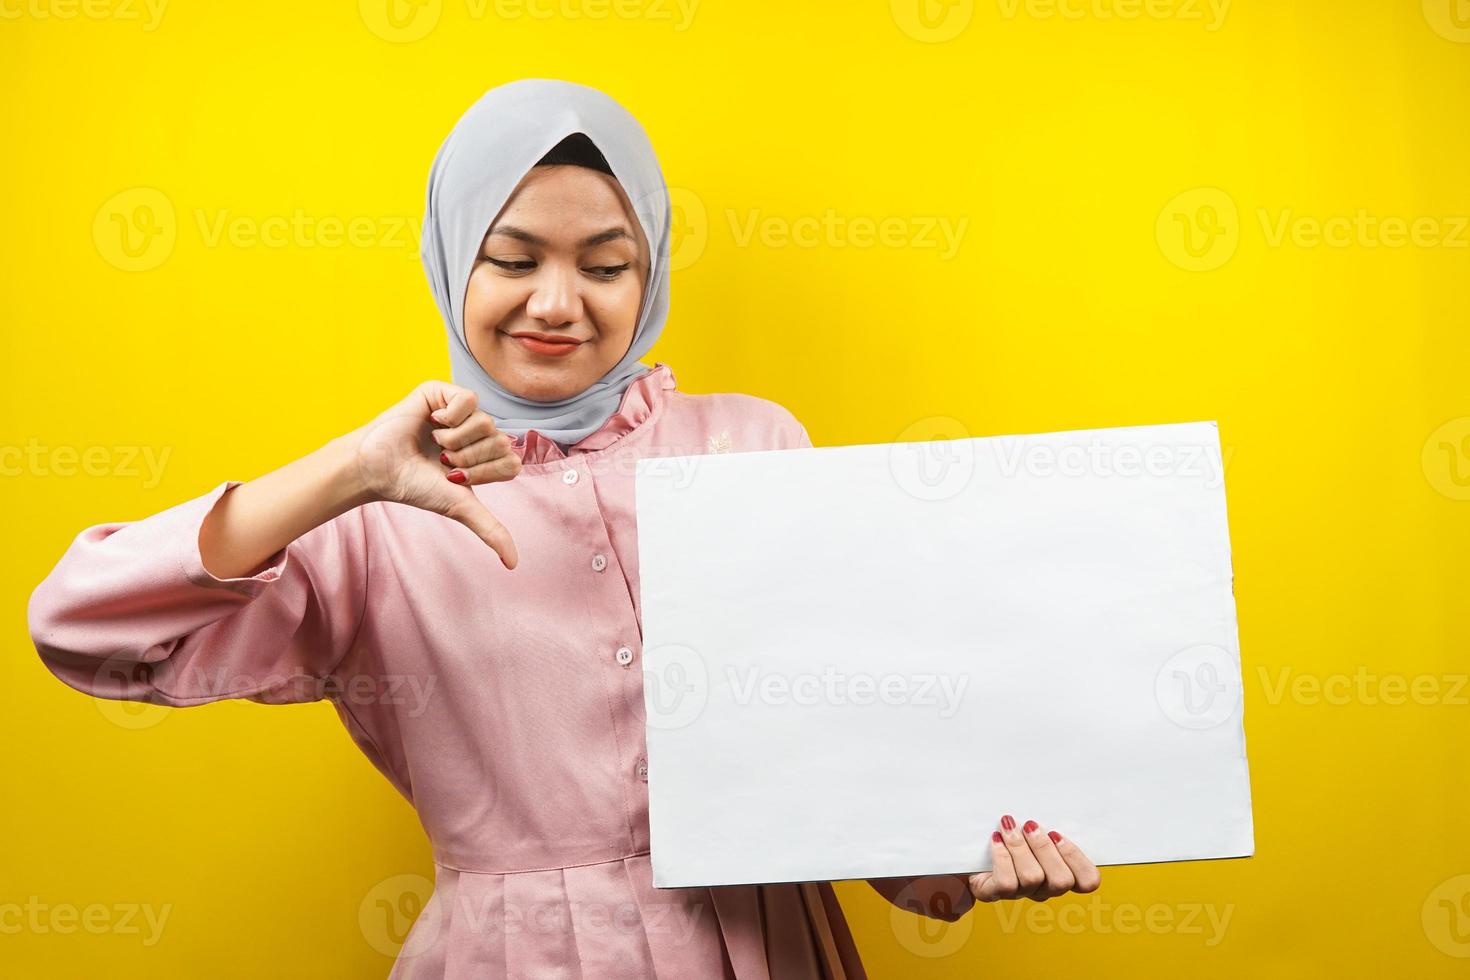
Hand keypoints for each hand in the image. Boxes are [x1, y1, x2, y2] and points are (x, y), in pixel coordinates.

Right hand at [350, 380, 521, 568]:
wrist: (379, 469)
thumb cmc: (415, 487)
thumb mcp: (460, 507)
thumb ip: (490, 530)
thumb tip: (513, 564)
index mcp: (486, 456)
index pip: (512, 462)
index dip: (485, 473)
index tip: (455, 478)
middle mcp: (478, 432)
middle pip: (499, 441)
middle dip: (467, 458)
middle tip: (440, 460)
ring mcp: (462, 411)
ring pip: (485, 421)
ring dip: (454, 440)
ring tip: (433, 443)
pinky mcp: (444, 392)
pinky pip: (469, 398)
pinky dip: (450, 416)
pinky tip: (431, 422)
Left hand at [967, 814, 1100, 902]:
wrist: (970, 846)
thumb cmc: (1009, 831)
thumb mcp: (1032, 825)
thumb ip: (1048, 822)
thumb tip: (1057, 797)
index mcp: (1061, 872)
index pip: (1088, 880)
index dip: (1077, 859)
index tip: (1057, 833)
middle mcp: (1044, 888)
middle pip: (1061, 881)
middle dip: (1045, 848)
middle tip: (1030, 825)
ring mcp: (1020, 893)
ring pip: (1032, 878)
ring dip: (1020, 846)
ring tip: (1009, 825)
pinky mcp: (994, 893)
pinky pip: (1006, 882)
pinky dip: (1002, 856)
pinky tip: (995, 838)